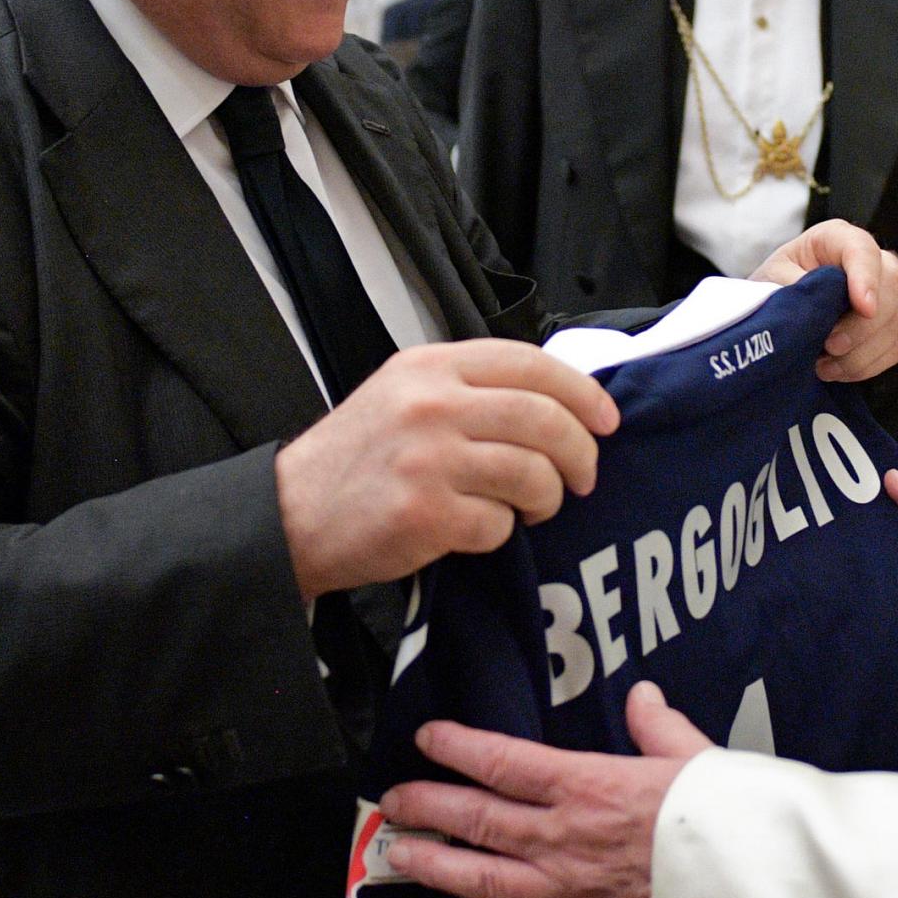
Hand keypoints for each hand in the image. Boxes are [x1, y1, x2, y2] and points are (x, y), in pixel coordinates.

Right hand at [275, 340, 618, 600]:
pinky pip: (499, 525)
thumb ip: (471, 388)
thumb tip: (559, 402)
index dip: (582, 392)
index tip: (606, 420)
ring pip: (532, 473)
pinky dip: (501, 534)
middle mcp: (431, 404)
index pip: (530, 363)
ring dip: (547, 498)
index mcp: (431, 366)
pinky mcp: (424, 513)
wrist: (291, 515)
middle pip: (544, 419)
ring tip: (532, 508)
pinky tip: (479, 530)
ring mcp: (428, 458)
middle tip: (584, 477)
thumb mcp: (404, 395)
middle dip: (580, 453)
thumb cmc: (359, 460)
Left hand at [379, 684, 714, 897]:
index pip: (505, 761)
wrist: (754, 890)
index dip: (459, 747)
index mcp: (589, 786)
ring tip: (403, 857)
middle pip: (478, 819)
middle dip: (428, 806)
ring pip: (484, 880)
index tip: (429, 738)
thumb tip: (642, 696)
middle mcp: (565, 839)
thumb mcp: (695, 755)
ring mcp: (569, 893)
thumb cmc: (728, 819)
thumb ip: (658, 728)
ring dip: (438, 868)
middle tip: (394, 798)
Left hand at [753, 220, 897, 383]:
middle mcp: (870, 262)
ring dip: (860, 352)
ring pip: (896, 321)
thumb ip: (795, 291)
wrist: (774, 317)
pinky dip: (867, 365)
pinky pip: (896, 347)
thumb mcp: (770, 283)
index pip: (862, 248)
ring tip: (821, 364)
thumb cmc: (773, 291)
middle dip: (864, 323)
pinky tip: (835, 369)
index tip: (863, 307)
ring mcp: (886, 296)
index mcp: (835, 239)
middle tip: (830, 345)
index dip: (867, 277)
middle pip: (894, 283)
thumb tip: (820, 312)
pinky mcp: (891, 327)